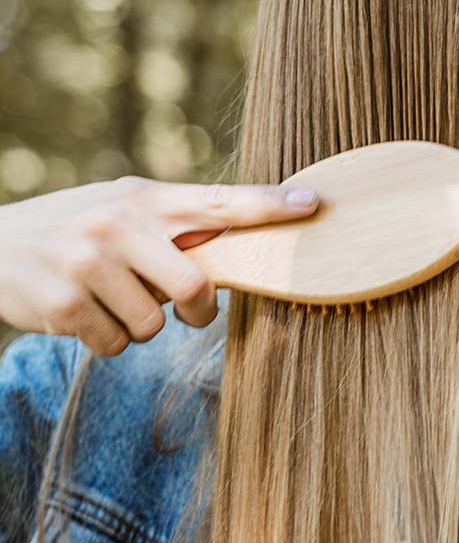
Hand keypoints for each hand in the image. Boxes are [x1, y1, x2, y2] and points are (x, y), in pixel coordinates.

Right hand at [0, 176, 318, 355]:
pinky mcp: (63, 305)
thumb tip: (241, 245)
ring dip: (141, 321)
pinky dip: (109, 338)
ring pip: (156, 323)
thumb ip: (176, 224)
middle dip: (200, 308)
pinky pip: (117, 344)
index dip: (269, 205)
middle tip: (188, 306)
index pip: (218, 199)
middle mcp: (119, 224)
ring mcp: (88, 263)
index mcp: (144, 197)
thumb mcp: (124, 207)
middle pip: (197, 283)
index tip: (312, 203)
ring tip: (111, 295)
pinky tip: (85, 311)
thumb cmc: (78, 226)